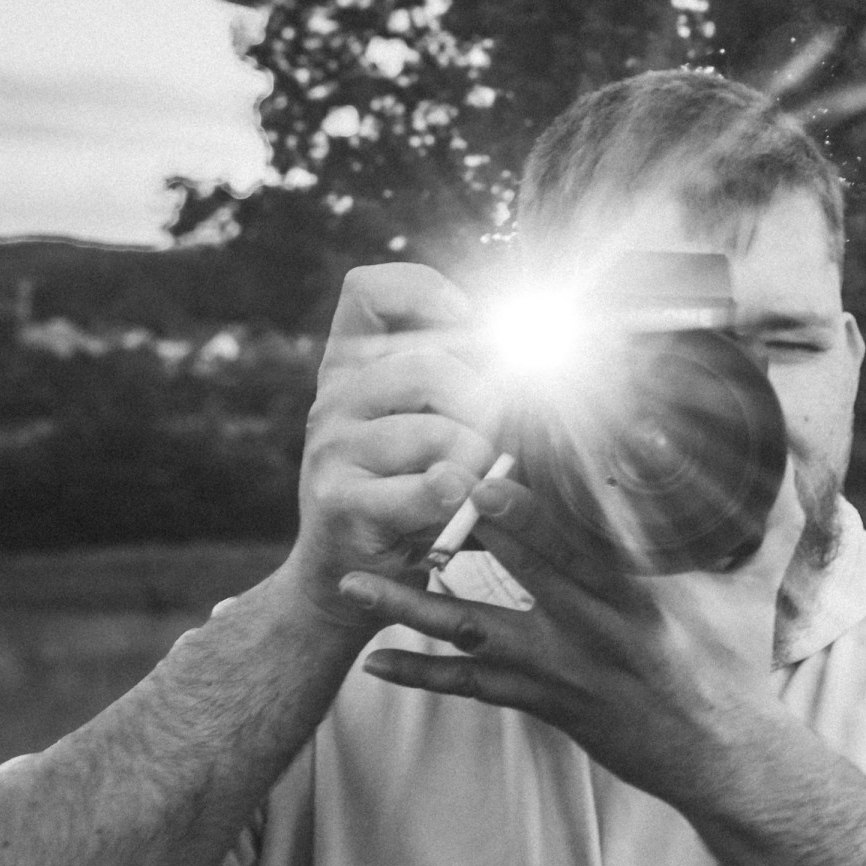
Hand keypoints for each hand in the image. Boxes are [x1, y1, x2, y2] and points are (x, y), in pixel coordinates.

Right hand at [279, 264, 501, 629]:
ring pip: (439, 430)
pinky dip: (463, 497)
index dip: (424, 293)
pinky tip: (459, 504)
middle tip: (494, 438)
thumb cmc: (411, 490)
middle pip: (428, 363)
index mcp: (350, 368)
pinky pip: (430, 485)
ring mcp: (331, 449)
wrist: (347, 574)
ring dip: (480, 460)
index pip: (369, 290)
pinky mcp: (340, 502)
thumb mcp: (432, 425)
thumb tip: (534, 344)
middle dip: (484, 402)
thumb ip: (463, 380)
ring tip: (474, 482)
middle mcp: (333, 399)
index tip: (466, 327)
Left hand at [337, 467, 808, 804]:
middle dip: (474, 516)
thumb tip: (790, 462)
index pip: (591, 521)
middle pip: (524, 558)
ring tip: (352, 581)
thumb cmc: (738, 665)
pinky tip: (376, 662)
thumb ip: (771, 518)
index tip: (518, 435)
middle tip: (426, 476)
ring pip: (474, 624)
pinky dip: (423, 674)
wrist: (725, 759)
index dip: (552, 477)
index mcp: (644, 587)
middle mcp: (597, 622)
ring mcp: (564, 665)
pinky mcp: (545, 701)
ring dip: (408, 603)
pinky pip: (473, 686)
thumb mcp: (756, 587)